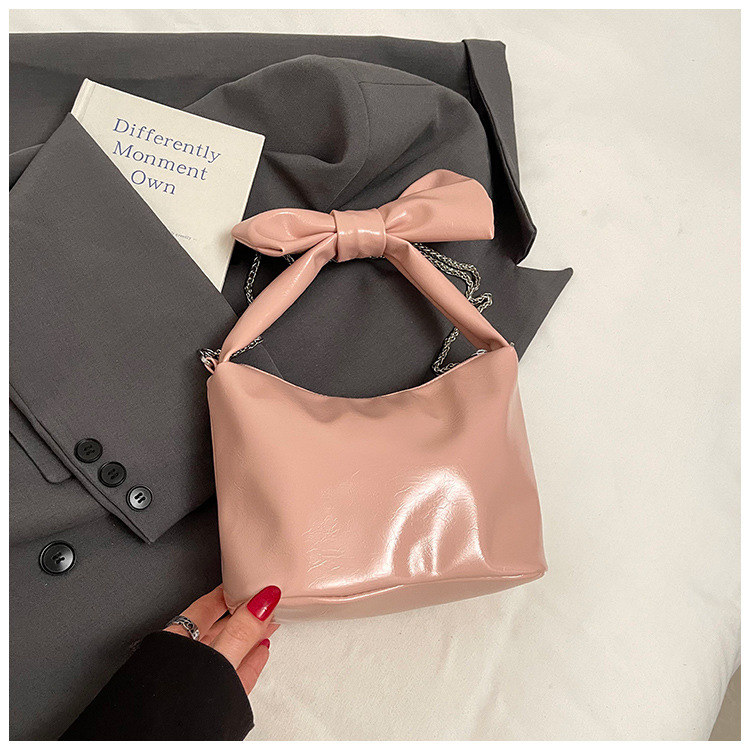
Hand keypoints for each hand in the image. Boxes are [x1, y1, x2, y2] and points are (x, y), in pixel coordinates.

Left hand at [165, 584, 280, 693]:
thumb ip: (240, 632)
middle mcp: (184, 660)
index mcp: (175, 644)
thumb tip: (263, 602)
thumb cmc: (173, 707)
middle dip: (242, 613)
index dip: (228, 592)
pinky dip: (250, 662)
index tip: (246, 582)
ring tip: (267, 622)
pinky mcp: (214, 700)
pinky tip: (260, 653)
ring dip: (250, 636)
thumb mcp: (216, 660)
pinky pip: (235, 674)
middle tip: (262, 599)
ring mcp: (199, 681)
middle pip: (218, 628)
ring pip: (228, 651)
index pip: (205, 607)